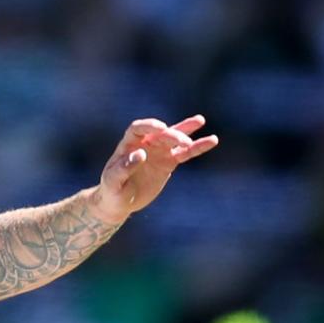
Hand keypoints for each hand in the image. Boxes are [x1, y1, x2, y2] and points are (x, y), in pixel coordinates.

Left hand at [96, 116, 216, 222]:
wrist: (119, 202)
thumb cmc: (111, 190)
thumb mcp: (113, 181)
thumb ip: (124, 167)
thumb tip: (140, 153)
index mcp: (128, 144)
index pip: (138, 128)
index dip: (149, 126)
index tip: (161, 128)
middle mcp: (144, 144)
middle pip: (160, 134)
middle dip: (172, 135)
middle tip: (183, 142)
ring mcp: (158, 152)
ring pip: (174, 138)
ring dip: (187, 130)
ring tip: (200, 120)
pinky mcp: (168, 162)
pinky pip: (185, 153)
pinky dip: (197, 147)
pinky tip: (212, 140)